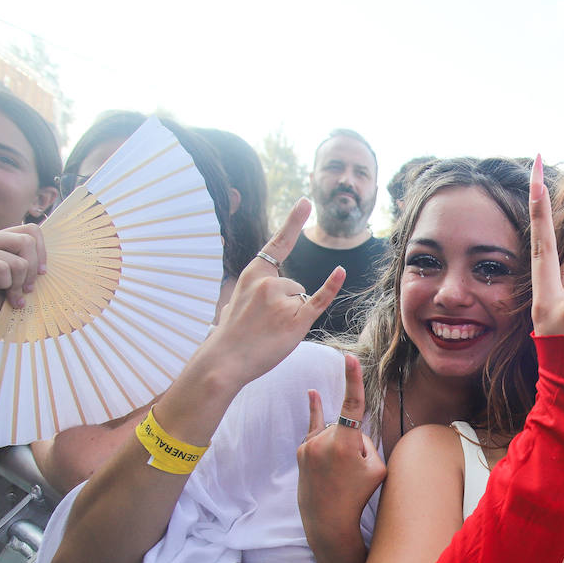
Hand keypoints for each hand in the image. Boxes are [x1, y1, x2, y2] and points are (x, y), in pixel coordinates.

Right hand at [0, 224, 47, 347]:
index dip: (41, 254)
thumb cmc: (3, 304)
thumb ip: (36, 262)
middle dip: (31, 271)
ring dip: (17, 283)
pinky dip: (3, 284)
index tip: (39, 275)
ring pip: (15, 259)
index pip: (32, 230)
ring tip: (7, 294)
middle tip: (23, 290)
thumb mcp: (26, 279)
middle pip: (26, 241)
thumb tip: (82, 255)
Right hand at [202, 199, 343, 387]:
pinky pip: (319, 299)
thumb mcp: (234, 303)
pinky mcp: (297, 319)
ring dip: (291, 317)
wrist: (224, 361)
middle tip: (262, 325)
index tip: (306, 201)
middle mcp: (269, 281)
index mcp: (253, 274)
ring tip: (269, 332)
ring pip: (301, 300)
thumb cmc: (230, 336)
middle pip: (293, 286)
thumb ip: (250, 293)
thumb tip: (255, 298)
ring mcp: (283, 300)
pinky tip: (340, 271)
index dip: (293, 222)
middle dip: (285, 305)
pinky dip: (331, 285)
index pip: (278, 244)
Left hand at [297, 353, 385, 562]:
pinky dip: (316, 411)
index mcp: (344, 443)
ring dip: (341, 446)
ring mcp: (309, 444)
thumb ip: (367, 443)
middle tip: (352, 472)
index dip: (353, 380)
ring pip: (335, 432)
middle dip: (355, 442)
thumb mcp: (376, 469)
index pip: (352, 405)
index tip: (349, 359)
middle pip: (348, 426)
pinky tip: (312, 392)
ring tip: (338, 474)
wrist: (326, 521)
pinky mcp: (301, 450)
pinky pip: (315, 428)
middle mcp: (322, 440)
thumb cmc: (357, 497)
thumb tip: (353, 432)